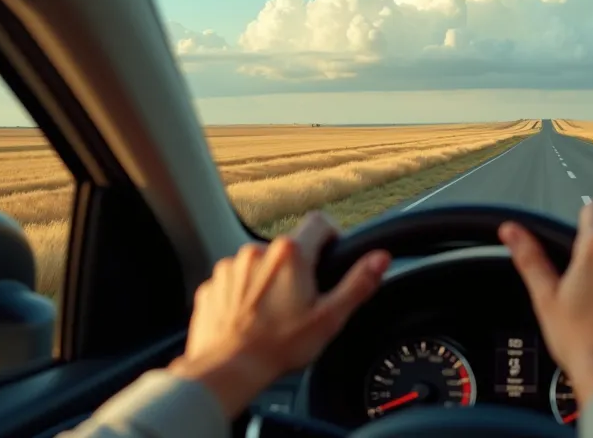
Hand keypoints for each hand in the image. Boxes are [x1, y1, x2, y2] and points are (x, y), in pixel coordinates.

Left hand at [168, 211, 390, 416]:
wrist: (228, 369)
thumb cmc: (279, 346)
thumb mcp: (329, 318)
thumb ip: (358, 283)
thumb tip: (381, 258)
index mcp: (291, 254)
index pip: (320, 223)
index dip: (331, 237)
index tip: (330, 259)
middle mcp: (257, 251)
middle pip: (289, 248)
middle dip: (298, 268)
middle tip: (301, 302)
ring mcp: (230, 267)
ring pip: (260, 264)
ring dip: (269, 280)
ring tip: (273, 314)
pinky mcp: (211, 284)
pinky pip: (235, 281)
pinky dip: (244, 294)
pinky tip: (250, 319)